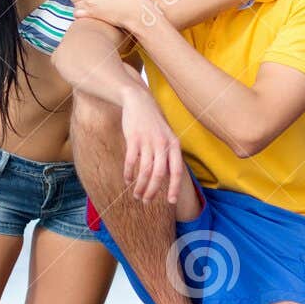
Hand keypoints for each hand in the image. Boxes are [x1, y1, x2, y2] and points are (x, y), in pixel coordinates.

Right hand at [120, 88, 184, 203]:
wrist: (139, 101)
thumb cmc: (154, 122)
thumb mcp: (167, 136)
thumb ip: (169, 154)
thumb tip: (169, 177)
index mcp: (174, 145)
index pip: (177, 171)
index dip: (174, 188)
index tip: (171, 202)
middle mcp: (162, 144)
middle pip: (159, 175)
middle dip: (152, 191)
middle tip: (146, 201)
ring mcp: (148, 141)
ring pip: (145, 171)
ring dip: (140, 186)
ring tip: (136, 195)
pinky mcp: (133, 139)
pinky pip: (131, 162)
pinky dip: (129, 174)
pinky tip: (127, 180)